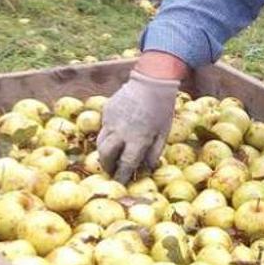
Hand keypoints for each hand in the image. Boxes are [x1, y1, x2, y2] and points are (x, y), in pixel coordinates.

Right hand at [97, 69, 180, 183]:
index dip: (122, 176)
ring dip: (104, 152)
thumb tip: (145, 169)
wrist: (152, 81)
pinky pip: (104, 127)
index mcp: (137, 139)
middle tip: (111, 171)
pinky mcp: (106, 111)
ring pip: (100, 142)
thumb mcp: (163, 133)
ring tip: (110, 157)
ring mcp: (111, 120)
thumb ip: (153, 153)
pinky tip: (116, 134)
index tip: (121, 183)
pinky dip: (108, 134)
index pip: (126, 164)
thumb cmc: (162, 109)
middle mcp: (120, 132)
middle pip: (106, 155)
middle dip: (107, 166)